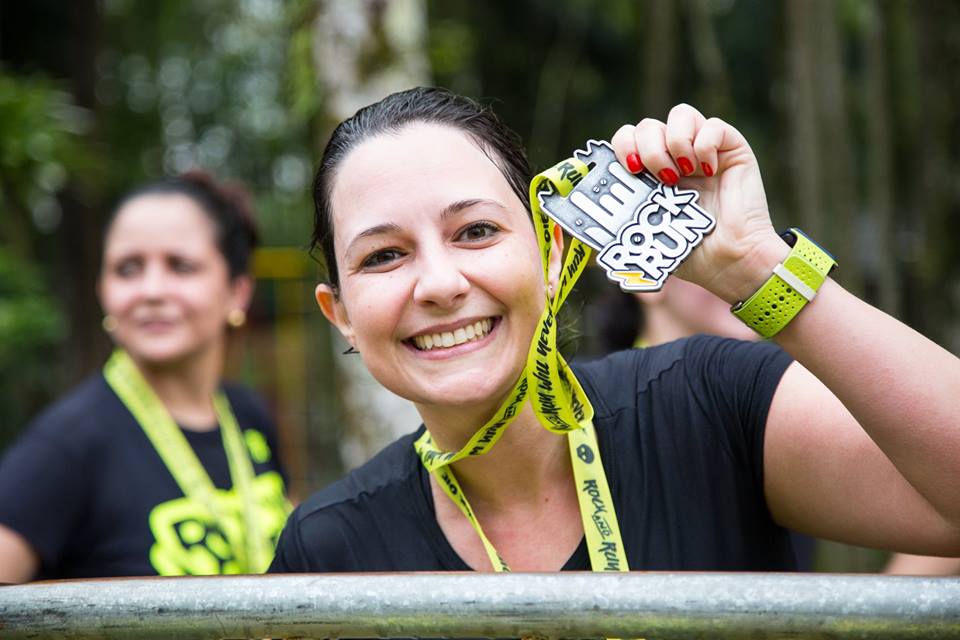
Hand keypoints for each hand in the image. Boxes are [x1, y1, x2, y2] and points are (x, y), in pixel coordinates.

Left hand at [610, 104, 785, 303]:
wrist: (728, 260)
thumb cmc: (688, 252)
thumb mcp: (642, 238)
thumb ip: (614, 228)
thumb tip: (580, 230)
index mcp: (650, 173)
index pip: (627, 139)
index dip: (623, 146)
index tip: (630, 169)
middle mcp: (674, 156)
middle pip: (648, 124)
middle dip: (648, 147)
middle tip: (660, 177)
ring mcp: (703, 149)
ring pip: (680, 114)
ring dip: (675, 142)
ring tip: (684, 173)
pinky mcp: (731, 148)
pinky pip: (713, 125)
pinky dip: (706, 143)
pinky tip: (710, 170)